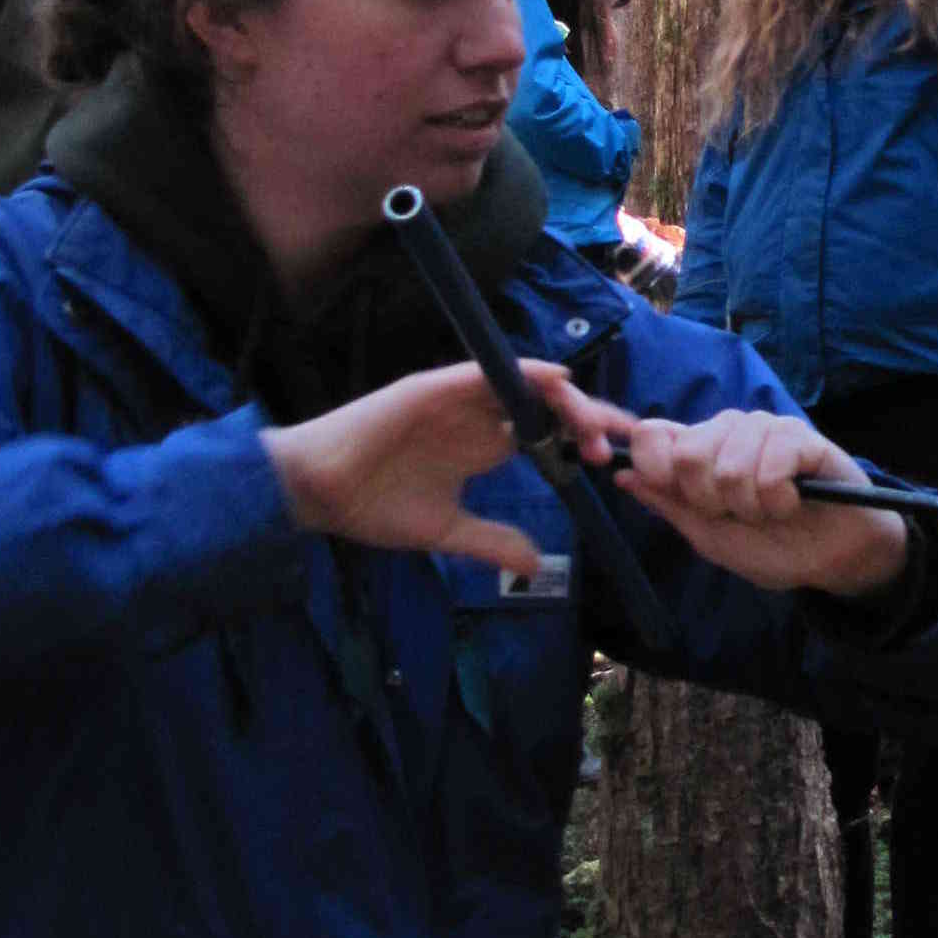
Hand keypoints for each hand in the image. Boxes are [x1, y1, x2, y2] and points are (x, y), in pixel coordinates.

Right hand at [264, 361, 636, 576]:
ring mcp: (457, 399)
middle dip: (587, 420)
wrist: (317, 492)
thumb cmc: (372, 506)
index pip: (546, 433)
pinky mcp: (433, 387)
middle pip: (546, 406)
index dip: (583, 439)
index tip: (620, 458)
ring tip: (597, 424)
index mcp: (482, 444)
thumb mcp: (445, 532)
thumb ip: (491, 541)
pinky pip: (487, 373)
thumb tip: (537, 565)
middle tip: (616, 447)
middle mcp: (477, 416)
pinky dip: (522, 373)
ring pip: (525, 385)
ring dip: (566, 398)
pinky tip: (553, 380)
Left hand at [614, 411, 907, 597]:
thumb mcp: (711, 536)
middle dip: (711, 501)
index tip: (683, 498)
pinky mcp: (799, 436)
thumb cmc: (773, 546)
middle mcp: (727, 431)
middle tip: (740, 513)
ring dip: (751, 506)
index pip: (651, 435)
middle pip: (687, 454)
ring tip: (771, 510)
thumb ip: (669, 504)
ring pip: (730, 466)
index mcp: (699, 451)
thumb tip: (621, 475)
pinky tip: (793, 502)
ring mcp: (763, 428)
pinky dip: (779, 500)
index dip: (654, 468)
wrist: (834, 558)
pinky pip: (771, 466)